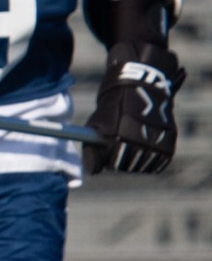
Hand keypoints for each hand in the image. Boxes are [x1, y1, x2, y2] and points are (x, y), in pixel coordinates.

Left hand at [83, 41, 184, 173]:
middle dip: (120, 159)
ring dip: (135, 159)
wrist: (141, 88)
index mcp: (120, 137)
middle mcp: (140, 142)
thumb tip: (93, 172)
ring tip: (132, 141)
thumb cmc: (113, 107)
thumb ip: (91, 149)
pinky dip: (149, 159)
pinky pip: (156, 164)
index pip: (112, 164)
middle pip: (126, 166)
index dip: (107, 157)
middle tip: (120, 143)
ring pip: (141, 166)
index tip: (108, 147)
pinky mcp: (169, 146)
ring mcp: (156, 144)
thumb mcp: (96, 123)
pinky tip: (144, 145)